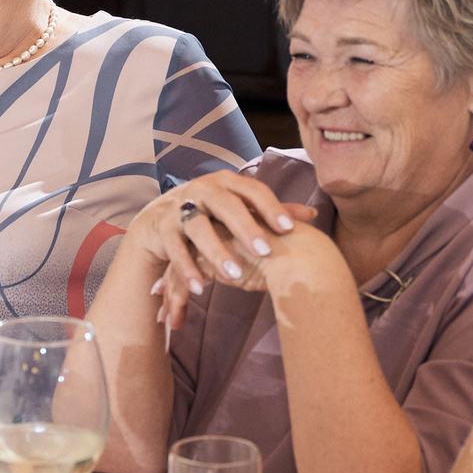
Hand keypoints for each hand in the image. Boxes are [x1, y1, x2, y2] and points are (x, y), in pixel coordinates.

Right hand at [129, 176, 324, 330]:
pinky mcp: (162, 227)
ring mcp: (180, 207)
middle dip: (245, 228)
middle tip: (265, 251)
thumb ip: (271, 212)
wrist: (160, 218)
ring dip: (216, 251)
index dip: (271, 207)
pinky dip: (187, 269)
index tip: (289, 228)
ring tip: (234, 276)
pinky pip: (175, 249)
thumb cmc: (211, 215)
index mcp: (227, 183)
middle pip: (225, 205)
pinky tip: (201, 289)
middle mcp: (203, 190)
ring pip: (198, 227)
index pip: (252, 190)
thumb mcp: (240, 210)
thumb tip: (312, 215)